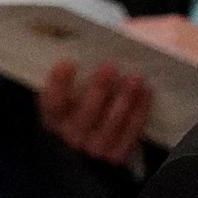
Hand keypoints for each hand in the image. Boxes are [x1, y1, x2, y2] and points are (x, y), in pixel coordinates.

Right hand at [39, 61, 153, 166]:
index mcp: (53, 118)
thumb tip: (86, 43)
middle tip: (110, 65)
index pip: (52, 103)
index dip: (58, 84)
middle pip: (85, 113)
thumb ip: (75, 76)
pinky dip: (140, 109)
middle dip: (98, 88)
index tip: (67, 62)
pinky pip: (131, 131)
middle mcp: (71, 136)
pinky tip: (146, 91)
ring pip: (111, 123)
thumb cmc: (84, 106)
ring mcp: (94, 148)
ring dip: (125, 98)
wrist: (97, 140)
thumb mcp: (72, 94)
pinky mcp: (117, 155)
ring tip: (134, 77)